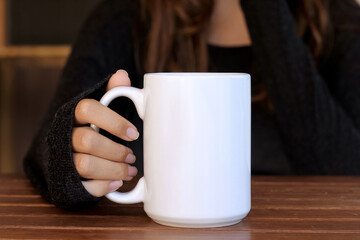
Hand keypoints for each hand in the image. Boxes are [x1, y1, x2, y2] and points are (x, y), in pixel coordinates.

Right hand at [72, 70, 138, 196]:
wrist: (67, 153)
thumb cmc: (93, 128)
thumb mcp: (102, 110)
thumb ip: (111, 93)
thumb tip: (122, 74)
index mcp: (74, 114)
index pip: (88, 109)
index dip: (113, 122)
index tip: (134, 134)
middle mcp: (64, 134)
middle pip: (87, 141)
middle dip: (115, 150)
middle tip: (132, 156)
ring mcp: (63, 158)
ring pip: (84, 165)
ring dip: (113, 170)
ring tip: (129, 171)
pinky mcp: (66, 179)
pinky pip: (82, 186)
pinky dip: (103, 187)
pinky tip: (117, 183)